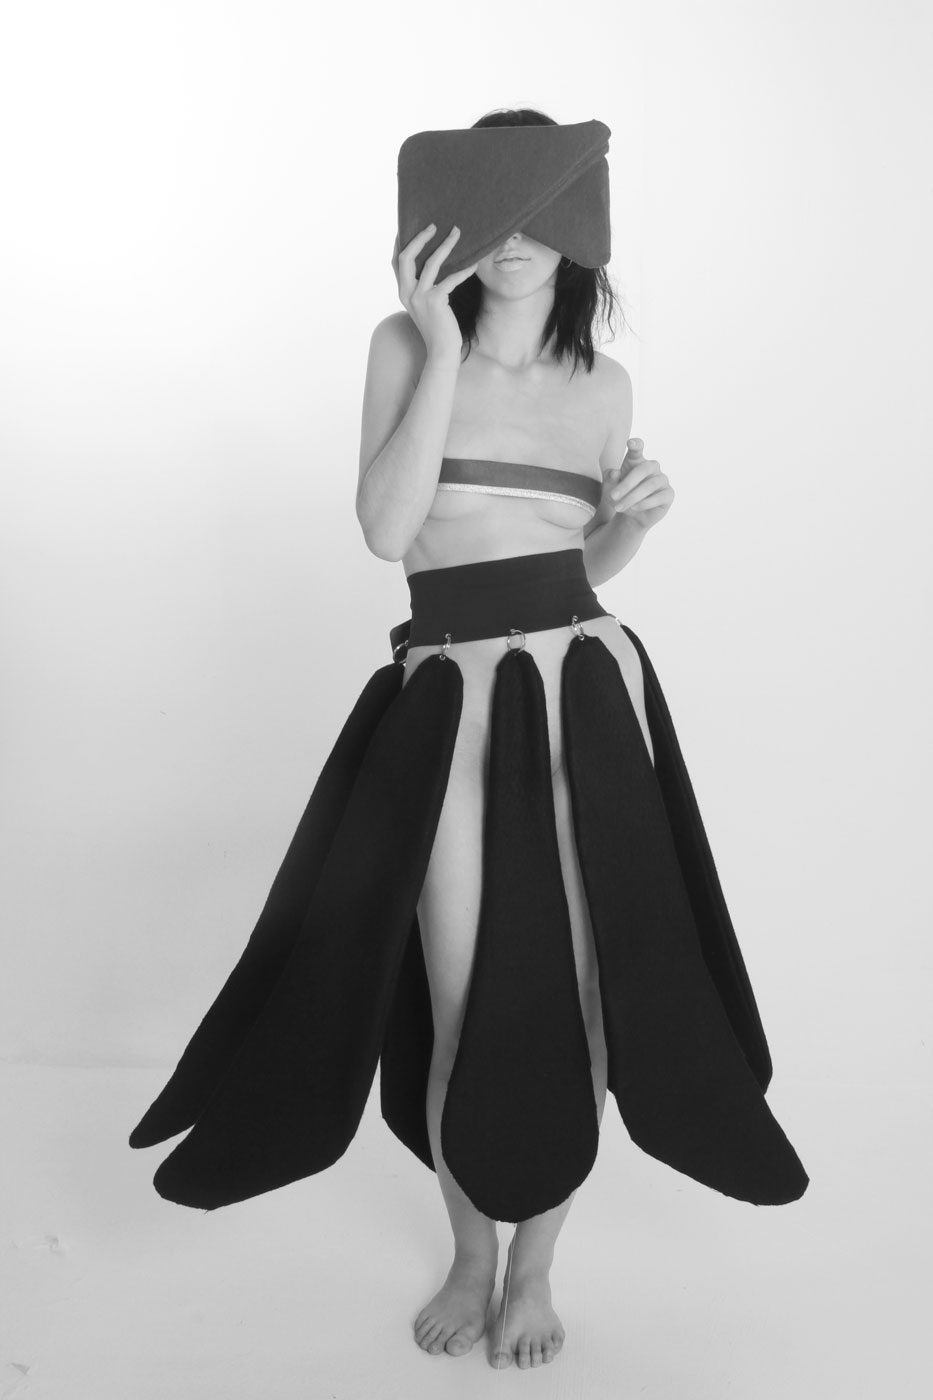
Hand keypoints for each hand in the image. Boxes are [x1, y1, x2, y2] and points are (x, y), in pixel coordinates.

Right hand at [392, 224, 478, 365]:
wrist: (441, 351)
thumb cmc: (437, 327)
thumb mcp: (425, 305)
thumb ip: (423, 287)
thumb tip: (434, 266)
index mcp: (403, 292)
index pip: (396, 262)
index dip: (401, 243)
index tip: (409, 226)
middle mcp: (408, 293)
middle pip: (406, 257)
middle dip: (420, 238)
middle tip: (434, 225)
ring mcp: (420, 297)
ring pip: (431, 263)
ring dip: (445, 245)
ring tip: (457, 233)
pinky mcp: (436, 302)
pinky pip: (451, 279)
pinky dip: (464, 270)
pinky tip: (474, 265)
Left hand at [607, 438, 673, 530]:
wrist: (631, 516)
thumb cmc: (621, 497)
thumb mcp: (610, 489)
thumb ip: (609, 480)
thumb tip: (614, 473)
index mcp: (636, 461)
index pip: (638, 449)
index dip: (636, 445)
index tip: (630, 443)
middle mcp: (651, 467)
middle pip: (643, 469)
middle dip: (626, 484)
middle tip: (612, 496)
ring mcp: (662, 479)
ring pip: (650, 485)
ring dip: (633, 497)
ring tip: (619, 507)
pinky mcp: (669, 494)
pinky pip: (659, 497)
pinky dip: (644, 503)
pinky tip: (633, 508)